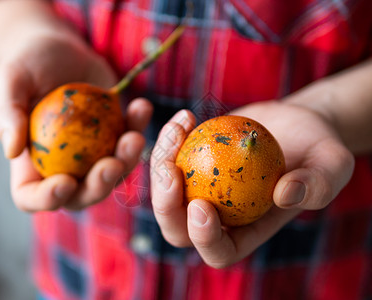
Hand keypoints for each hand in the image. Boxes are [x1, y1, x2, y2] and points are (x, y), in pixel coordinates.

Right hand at [0, 32, 152, 211]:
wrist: (61, 50)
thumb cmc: (28, 65)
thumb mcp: (10, 80)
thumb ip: (6, 114)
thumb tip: (11, 151)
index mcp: (31, 164)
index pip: (32, 197)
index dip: (48, 199)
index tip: (65, 182)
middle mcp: (64, 166)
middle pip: (83, 193)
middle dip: (100, 185)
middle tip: (112, 164)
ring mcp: (94, 154)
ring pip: (114, 171)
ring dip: (128, 160)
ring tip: (133, 136)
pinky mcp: (115, 135)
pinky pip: (130, 139)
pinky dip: (138, 126)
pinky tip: (141, 107)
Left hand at [150, 101, 353, 267]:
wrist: (296, 123)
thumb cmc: (317, 148)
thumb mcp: (331, 164)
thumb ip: (317, 184)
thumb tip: (285, 195)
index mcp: (246, 232)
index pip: (219, 250)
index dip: (203, 238)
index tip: (202, 205)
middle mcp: (218, 216)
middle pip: (177, 228)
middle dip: (164, 204)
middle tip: (170, 169)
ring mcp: (201, 190)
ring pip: (166, 191)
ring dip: (161, 162)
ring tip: (178, 128)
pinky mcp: (192, 164)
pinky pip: (170, 158)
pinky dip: (171, 140)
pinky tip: (185, 118)